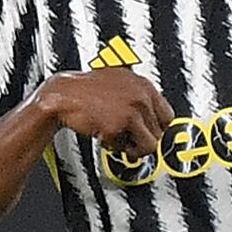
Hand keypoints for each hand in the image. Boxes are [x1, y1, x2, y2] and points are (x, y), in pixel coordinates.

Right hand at [38, 68, 174, 160]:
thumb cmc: (87, 89)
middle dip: (144, 141)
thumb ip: (138, 99)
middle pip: (160, 134)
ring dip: (133, 148)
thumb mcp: (119, 83)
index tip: (149, 135)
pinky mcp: (118, 125)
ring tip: (119, 140)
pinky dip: (116, 147)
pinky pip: (127, 149)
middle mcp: (141, 97)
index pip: (168, 116)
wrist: (64, 94)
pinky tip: (106, 136)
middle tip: (130, 139)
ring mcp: (131, 111)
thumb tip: (152, 120)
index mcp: (144, 85)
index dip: (157, 129)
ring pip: (150, 145)